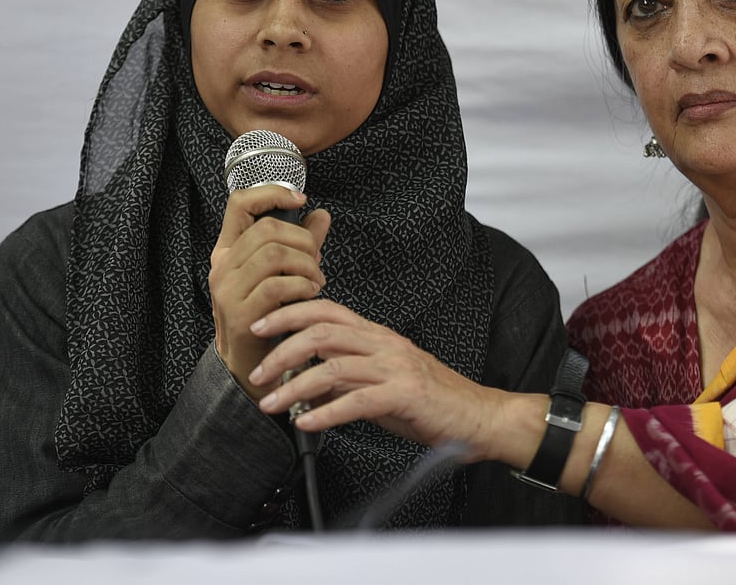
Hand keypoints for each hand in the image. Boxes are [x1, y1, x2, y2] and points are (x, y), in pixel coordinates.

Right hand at [209, 185, 330, 399]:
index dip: (272, 193)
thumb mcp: (284, 274)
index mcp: (228, 251)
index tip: (301, 199)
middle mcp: (222, 267)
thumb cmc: (270, 316)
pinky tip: (311, 295)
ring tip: (316, 280)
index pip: (240, 203)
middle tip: (316, 260)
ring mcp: (228, 291)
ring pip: (274, 254)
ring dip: (306, 264)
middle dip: (303, 240)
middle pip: (267, 229)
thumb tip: (322, 214)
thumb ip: (302, 244)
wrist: (252, 367)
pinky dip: (302, 286)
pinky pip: (278, 286)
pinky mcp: (241, 315)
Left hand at [247, 301, 509, 461]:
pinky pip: (357, 401)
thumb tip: (306, 389)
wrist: (478, 416)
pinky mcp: (405, 395)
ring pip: (334, 366)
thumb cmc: (432, 400)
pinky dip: (326, 413)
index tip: (261, 326)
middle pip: (323, 332)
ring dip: (295, 385)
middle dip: (282, 349)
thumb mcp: (382, 382)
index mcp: (377, 335)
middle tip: (257, 371)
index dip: (289, 313)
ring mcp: (395, 368)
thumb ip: (346, 380)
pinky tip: (307, 423)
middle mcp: (384, 344)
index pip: (327, 310)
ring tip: (272, 404)